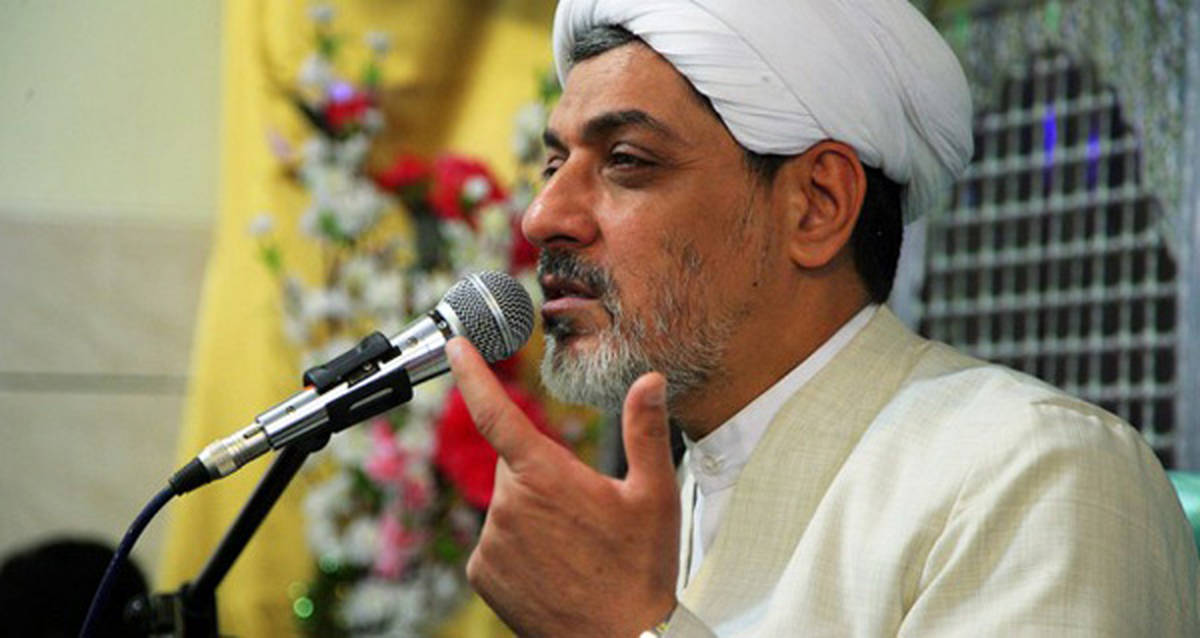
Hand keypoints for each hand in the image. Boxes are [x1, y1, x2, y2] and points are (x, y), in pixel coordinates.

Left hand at [446, 337, 679, 637]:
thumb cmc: (640, 570)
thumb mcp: (653, 495)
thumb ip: (644, 430)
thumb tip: (648, 380)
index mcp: (547, 476)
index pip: (497, 413)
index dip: (472, 374)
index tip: (455, 347)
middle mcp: (509, 505)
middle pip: (515, 466)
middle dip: (543, 476)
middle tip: (585, 511)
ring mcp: (492, 541)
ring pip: (507, 504)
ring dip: (532, 513)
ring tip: (574, 547)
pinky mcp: (483, 573)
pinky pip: (497, 540)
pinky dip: (518, 545)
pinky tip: (553, 565)